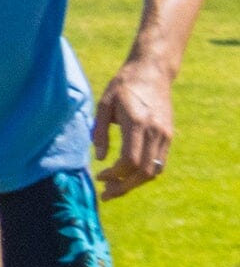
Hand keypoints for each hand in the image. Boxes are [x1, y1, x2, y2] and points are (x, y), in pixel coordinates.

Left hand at [93, 59, 175, 197]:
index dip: (115, 174)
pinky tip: (128, 175)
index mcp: (138, 123)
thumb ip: (100, 131)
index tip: (100, 176)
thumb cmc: (123, 86)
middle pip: (144, 171)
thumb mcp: (104, 104)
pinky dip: (145, 173)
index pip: (130, 160)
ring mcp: (165, 135)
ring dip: (134, 183)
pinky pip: (159, 162)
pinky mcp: (169, 136)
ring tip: (115, 188)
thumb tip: (98, 158)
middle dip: (124, 186)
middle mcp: (156, 132)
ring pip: (154, 170)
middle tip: (106, 194)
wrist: (152, 72)